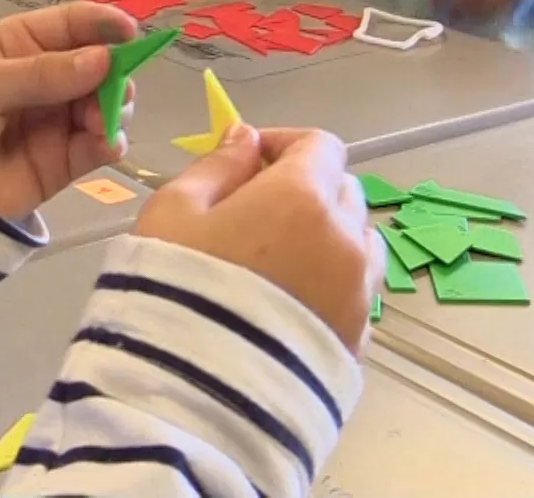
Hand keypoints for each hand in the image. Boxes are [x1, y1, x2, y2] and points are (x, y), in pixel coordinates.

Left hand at [0, 3, 137, 222]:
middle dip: (115, 73)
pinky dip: (111, 142)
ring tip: (98, 122)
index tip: (131, 34)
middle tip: (115, 91)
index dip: (104, 24)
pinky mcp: (67, 158)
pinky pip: (101, 144)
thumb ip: (41, 74)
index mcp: (22, 44)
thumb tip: (102, 60)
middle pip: (100, 64)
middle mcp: (48, 76)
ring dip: (114, 108)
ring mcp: (60, 118)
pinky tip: (107, 145)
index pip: (72, 24)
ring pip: (108, 103)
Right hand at [136, 124, 382, 353]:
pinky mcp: (358, 341)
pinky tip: (289, 306)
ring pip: (360, 243)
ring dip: (330, 238)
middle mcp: (345, 239)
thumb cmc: (175, 291)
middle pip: (343, 191)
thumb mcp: (173, 212)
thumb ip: (216, 166)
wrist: (196, 394)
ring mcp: (359, 294)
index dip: (285, 144)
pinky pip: (356, 294)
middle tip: (255, 212)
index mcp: (303, 197)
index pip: (320, 146)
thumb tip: (246, 139)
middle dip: (307, 189)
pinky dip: (332, 285)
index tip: (249, 161)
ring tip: (280, 262)